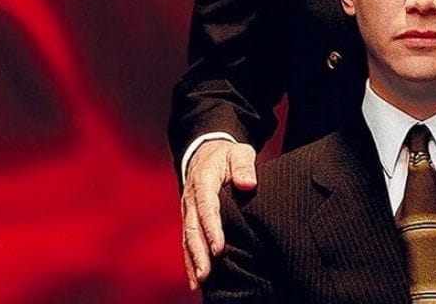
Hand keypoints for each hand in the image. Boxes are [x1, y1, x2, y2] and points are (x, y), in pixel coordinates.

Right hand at [181, 139, 257, 290]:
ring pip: (188, 238)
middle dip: (199, 252)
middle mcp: (191, 198)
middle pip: (193, 228)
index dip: (212, 228)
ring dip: (192, 260)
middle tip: (205, 273)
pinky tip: (196, 279)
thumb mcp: (239, 153)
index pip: (207, 207)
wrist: (205, 153)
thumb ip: (244, 166)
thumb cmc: (227, 156)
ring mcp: (188, 210)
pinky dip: (190, 260)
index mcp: (203, 181)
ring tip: (199, 281)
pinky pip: (187, 241)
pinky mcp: (189, 219)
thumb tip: (247, 184)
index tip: (219, 248)